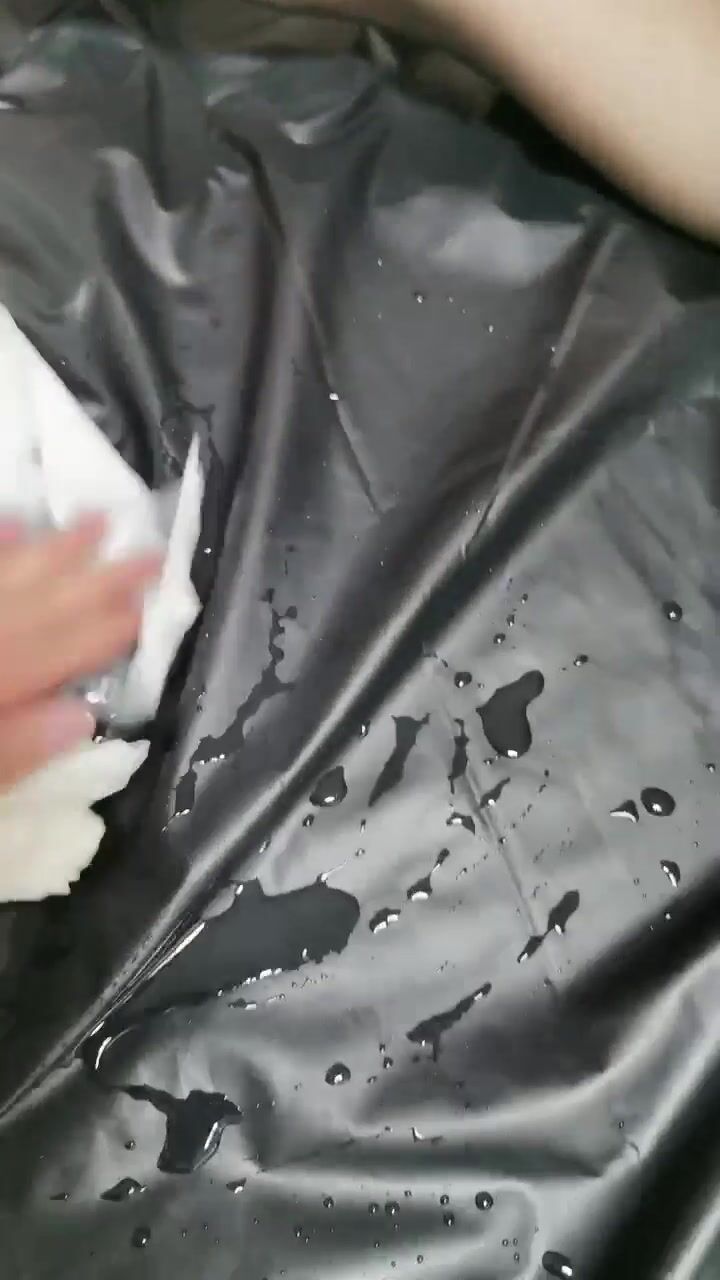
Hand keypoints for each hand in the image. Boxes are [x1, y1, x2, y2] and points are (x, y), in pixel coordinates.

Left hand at [0, 516, 161, 790]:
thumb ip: (14, 752)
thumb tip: (82, 718)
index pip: (65, 652)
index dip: (114, 626)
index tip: (161, 597)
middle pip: (41, 606)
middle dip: (99, 578)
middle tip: (150, 550)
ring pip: (6, 577)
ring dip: (52, 551)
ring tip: (95, 522)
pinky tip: (15, 524)